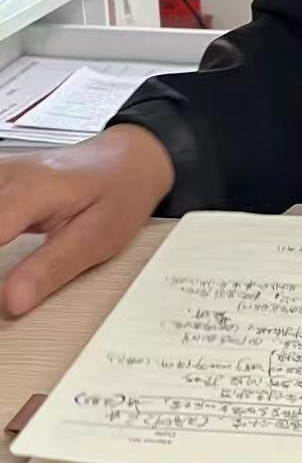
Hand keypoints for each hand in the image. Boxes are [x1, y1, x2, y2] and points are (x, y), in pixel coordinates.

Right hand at [0, 125, 175, 317]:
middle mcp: (9, 175)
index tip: (0, 295)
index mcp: (36, 189)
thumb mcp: (98, 238)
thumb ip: (51, 270)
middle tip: (7, 288)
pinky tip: (3, 242)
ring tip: (8, 267)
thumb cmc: (118, 193)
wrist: (127, 160)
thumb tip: (12, 302)